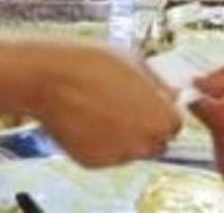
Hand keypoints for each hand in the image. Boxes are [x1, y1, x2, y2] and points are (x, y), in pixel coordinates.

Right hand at [32, 42, 180, 166]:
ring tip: (100, 108)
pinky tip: (86, 117)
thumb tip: (172, 95)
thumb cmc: (92, 63)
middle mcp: (144, 144)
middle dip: (146, 128)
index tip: (147, 101)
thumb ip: (159, 84)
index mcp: (161, 119)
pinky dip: (100, 141)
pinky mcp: (93, 162)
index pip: (173, 124)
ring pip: (130, 150)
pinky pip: (105, 154)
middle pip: (156, 143)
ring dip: (124, 136)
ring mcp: (118, 156)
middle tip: (123, 105)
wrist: (49, 77)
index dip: (160, 111)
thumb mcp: (135, 62)